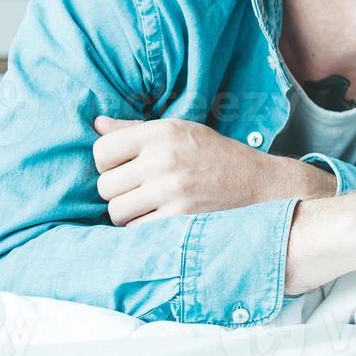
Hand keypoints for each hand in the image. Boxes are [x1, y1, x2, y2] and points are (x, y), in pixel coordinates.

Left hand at [91, 116, 334, 224]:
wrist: (259, 184)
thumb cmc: (215, 155)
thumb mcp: (180, 130)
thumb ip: (136, 129)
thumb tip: (96, 124)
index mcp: (163, 132)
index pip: (102, 149)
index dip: (107, 162)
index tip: (124, 167)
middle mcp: (164, 159)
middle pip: (105, 185)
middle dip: (117, 191)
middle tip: (139, 189)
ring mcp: (171, 191)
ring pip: (116, 211)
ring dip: (127, 213)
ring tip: (147, 206)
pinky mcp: (179, 219)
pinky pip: (135, 230)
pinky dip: (142, 229)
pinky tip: (159, 219)